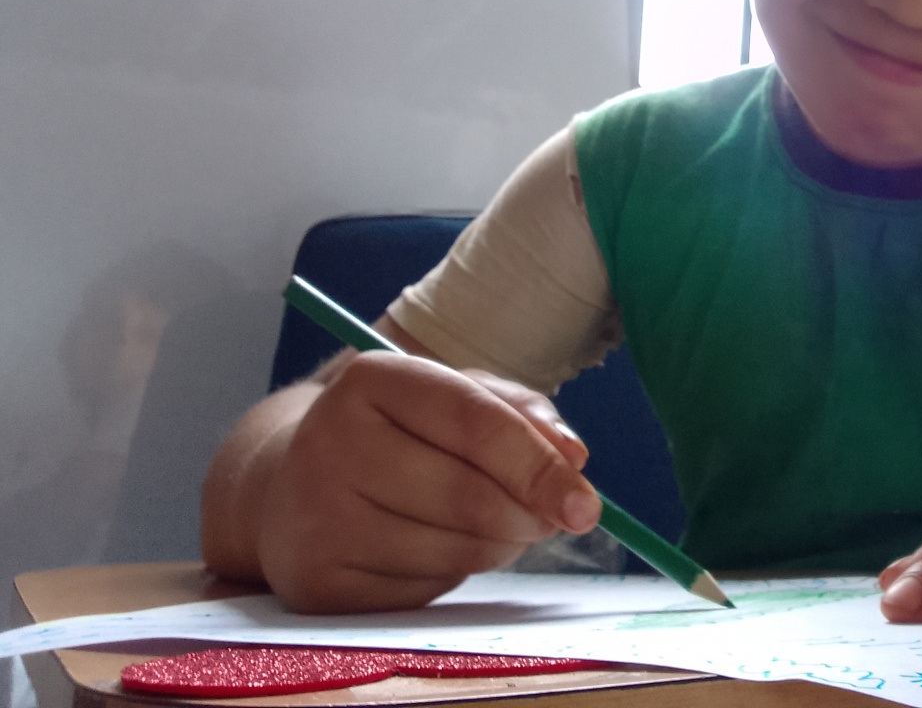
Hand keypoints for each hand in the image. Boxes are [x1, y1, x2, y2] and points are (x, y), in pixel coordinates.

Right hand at [255, 351, 600, 612]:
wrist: (286, 487)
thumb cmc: (394, 433)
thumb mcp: (452, 396)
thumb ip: (519, 414)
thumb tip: (574, 456)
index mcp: (371, 379)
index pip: (475, 423)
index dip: (539, 466)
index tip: (585, 503)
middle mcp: (330, 442)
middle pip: (470, 497)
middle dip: (529, 515)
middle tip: (552, 518)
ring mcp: (316, 517)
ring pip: (455, 551)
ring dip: (500, 546)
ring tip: (493, 524)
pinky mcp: (316, 583)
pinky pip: (424, 591)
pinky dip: (453, 575)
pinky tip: (433, 547)